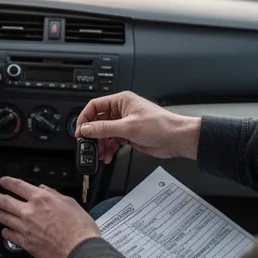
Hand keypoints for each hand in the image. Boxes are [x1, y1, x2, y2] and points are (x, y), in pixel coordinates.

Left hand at [0, 177, 99, 257]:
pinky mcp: (26, 243)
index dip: (8, 182)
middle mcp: (30, 212)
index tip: (3, 181)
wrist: (80, 250)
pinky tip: (5, 232)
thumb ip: (54, 195)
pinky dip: (6, 233)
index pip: (19, 186)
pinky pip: (10, 236)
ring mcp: (25, 228)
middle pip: (6, 202)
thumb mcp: (70, 203)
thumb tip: (44, 189)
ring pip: (4, 218)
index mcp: (41, 199)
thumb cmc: (80, 228)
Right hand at [75, 91, 200, 162]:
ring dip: (100, 144)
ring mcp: (125, 123)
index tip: (80, 131)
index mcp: (121, 101)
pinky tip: (107, 156)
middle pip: (98, 121)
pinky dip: (108, 149)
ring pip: (104, 133)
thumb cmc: (160, 126)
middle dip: (92, 134)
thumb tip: (86, 129)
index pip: (95, 106)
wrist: (177, 139)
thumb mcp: (128, 127)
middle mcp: (121, 111)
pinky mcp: (129, 135)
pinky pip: (112, 141)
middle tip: (87, 145)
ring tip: (99, 154)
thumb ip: (104, 128)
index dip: (85, 118)